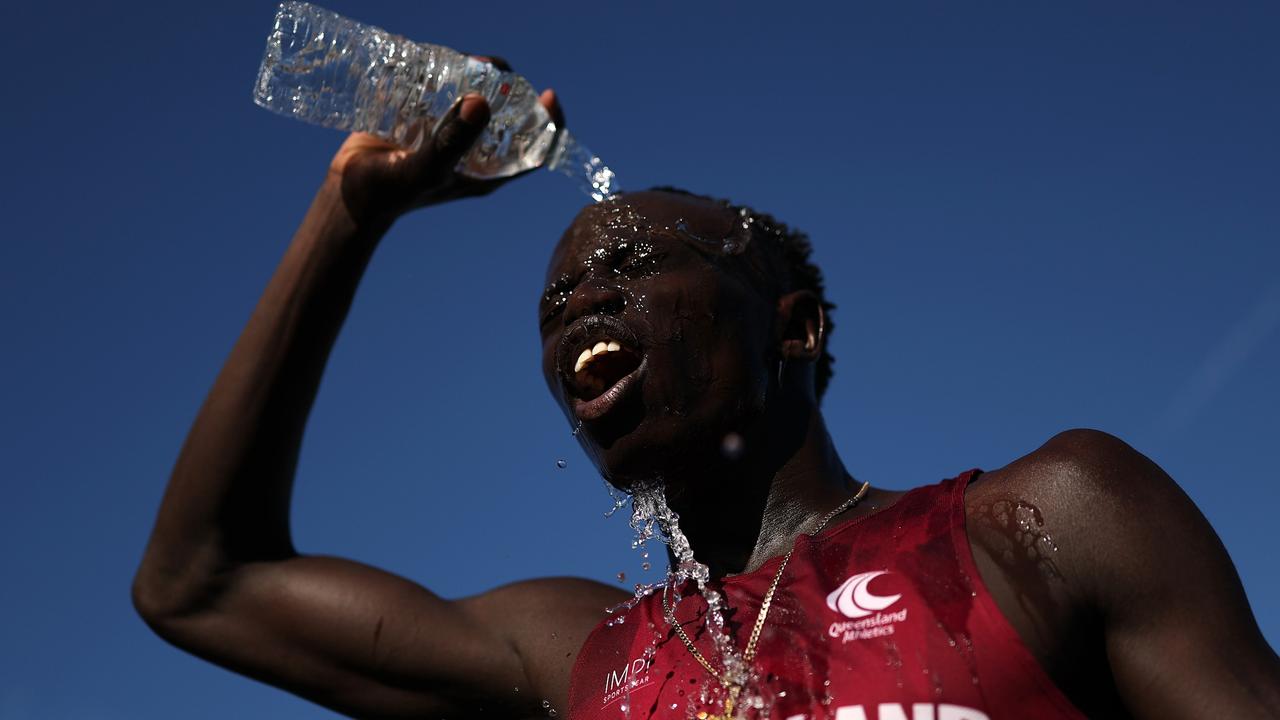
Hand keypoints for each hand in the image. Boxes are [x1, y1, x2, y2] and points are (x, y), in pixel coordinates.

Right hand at [326, 55, 564, 229]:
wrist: (347, 192)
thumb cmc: (391, 191)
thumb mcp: (426, 168)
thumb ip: (454, 139)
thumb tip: (483, 101)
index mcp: (488, 170)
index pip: (535, 147)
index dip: (549, 120)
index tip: (547, 94)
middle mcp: (474, 149)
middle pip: (507, 110)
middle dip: (504, 84)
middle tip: (485, 65)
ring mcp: (450, 131)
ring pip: (475, 92)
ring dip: (471, 71)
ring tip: (455, 60)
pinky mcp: (424, 116)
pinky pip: (443, 87)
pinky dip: (441, 69)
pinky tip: (430, 59)